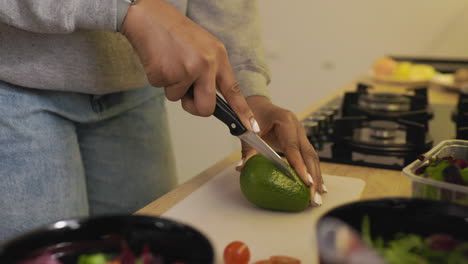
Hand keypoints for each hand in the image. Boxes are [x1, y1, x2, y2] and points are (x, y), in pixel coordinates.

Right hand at [120, 0, 256, 130]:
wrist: (149, 17)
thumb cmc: (174, 33)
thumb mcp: (203, 47)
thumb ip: (210, 72)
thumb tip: (210, 98)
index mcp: (218, 56)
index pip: (234, 90)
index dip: (243, 111)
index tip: (252, 128)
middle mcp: (208, 63)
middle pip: (206, 107)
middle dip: (194, 107)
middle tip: (185, 95)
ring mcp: (189, 69)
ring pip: (180, 100)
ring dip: (173, 88)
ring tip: (170, 64)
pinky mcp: (169, 73)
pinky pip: (164, 90)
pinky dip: (160, 80)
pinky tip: (159, 61)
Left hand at [236, 96, 325, 206]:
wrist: (259, 105)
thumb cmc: (253, 115)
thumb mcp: (247, 131)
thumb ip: (247, 150)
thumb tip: (242, 168)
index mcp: (286, 121)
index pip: (294, 147)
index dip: (300, 166)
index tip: (306, 182)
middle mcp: (297, 127)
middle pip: (309, 154)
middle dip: (313, 177)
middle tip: (313, 197)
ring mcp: (301, 133)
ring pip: (313, 157)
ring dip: (316, 177)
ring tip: (317, 196)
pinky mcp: (301, 140)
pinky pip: (310, 157)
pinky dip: (313, 172)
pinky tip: (317, 186)